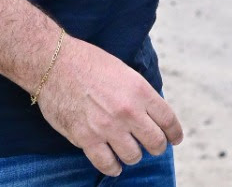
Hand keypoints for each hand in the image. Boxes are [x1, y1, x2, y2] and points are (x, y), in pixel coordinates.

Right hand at [36, 37, 182, 176]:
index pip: (167, 119)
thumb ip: (140, 94)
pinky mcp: (86, 138)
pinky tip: (115, 165)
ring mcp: (107, 127)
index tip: (175, 139)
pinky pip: (106, 163)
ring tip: (130, 152)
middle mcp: (127, 111)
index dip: (174, 133)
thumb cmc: (90, 64)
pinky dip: (113, 167)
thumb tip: (151, 114)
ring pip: (133, 156)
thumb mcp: (125, 72)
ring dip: (133, 156)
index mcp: (140, 91)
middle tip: (153, 146)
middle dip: (157, 147)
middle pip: (155, 142)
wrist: (55, 64)